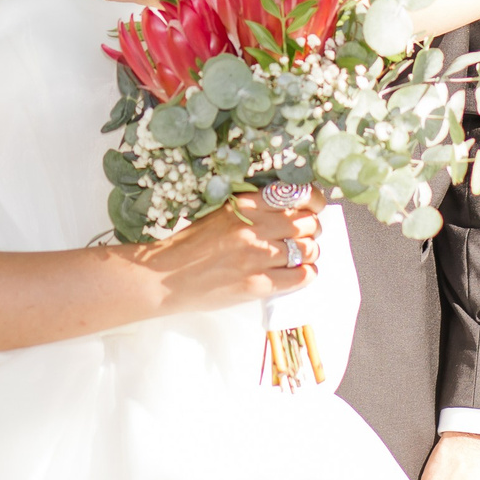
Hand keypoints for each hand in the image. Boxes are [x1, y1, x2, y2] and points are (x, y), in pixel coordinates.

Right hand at [131, 191, 324, 315]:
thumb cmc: (190, 246)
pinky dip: (307, 274)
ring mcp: (256, 256)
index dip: (313, 200)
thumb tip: (289, 211)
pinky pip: (300, 276)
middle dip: (312, 228)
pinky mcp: (257, 284)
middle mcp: (254, 227)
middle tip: (307, 235)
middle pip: (306, 222)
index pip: (295, 194)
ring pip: (307, 249)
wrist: (165, 277)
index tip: (315, 207)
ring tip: (302, 256)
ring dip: (310, 252)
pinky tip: (301, 273)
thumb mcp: (219, 214)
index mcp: (244, 205)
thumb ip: (252, 210)